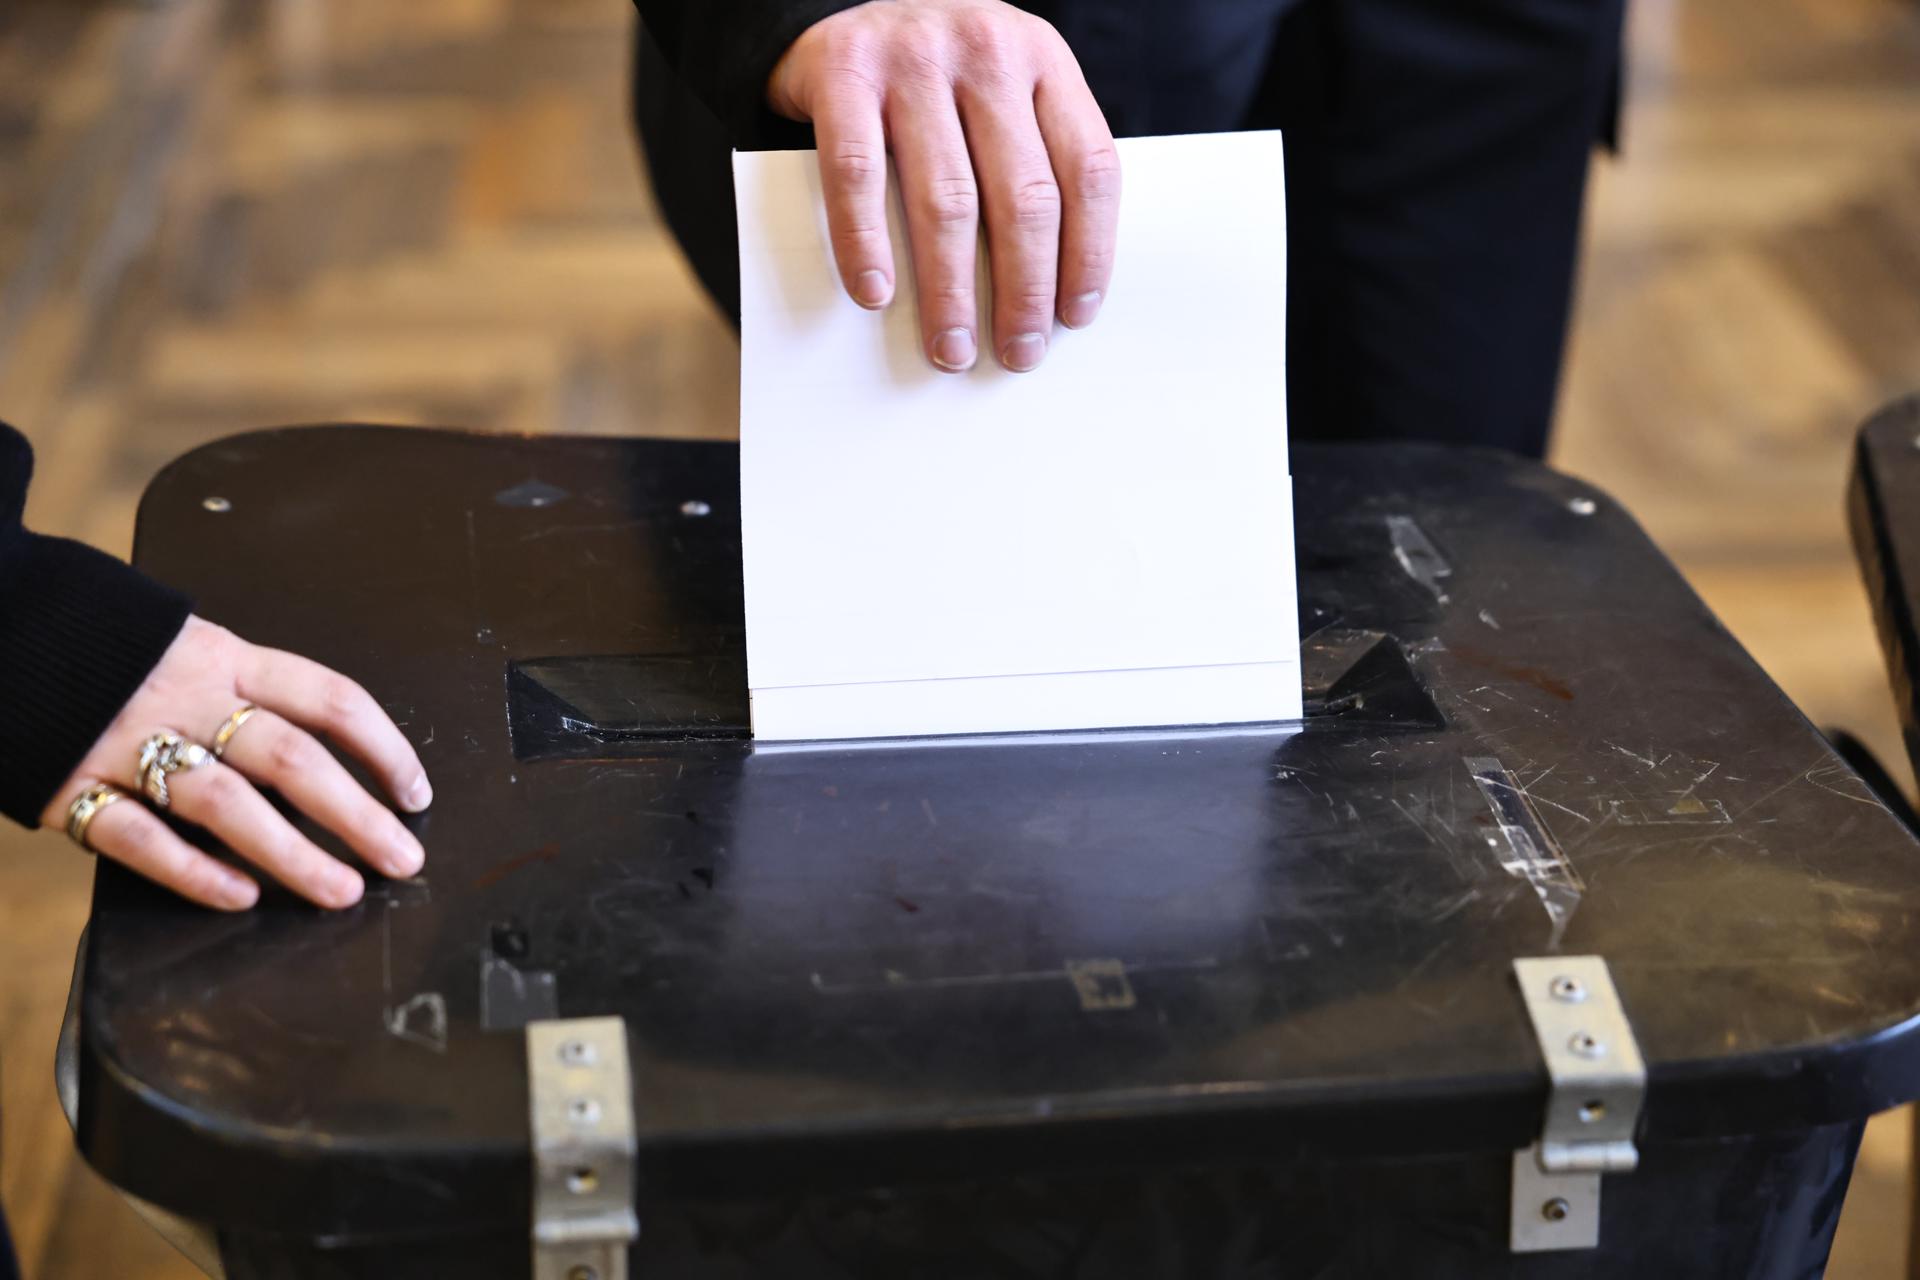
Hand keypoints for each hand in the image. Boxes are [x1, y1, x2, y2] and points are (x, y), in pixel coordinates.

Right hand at [41, 616, 430, 910]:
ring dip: (292, 853)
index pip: (329, 699)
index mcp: (225, 657)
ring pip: (226, 804)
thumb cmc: (111, 648)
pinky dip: (192, 870)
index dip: (383, 748)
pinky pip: (138, 837)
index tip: (416, 793)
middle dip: (357, 813)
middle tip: (403, 858)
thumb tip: (327, 756)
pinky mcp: (71, 784)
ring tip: (341, 890)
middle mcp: (186, 698)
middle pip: (291, 757)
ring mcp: (128, 743)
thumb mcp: (190, 645)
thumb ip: (247, 692)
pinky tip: (240, 894)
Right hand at [768, 0, 1119, 374]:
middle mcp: (987, 52)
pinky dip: (866, 242)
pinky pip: (858, 174)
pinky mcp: (844, 71)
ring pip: (948, 198)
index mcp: (1044, 60)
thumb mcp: (1003, 93)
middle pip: (1024, 195)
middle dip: (1025, 291)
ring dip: (951, 289)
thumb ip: (1032, 158)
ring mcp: (914, 58)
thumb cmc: (936, 78)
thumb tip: (1051, 290)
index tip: (1074, 318)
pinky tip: (876, 293)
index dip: (1088, 253)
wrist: (841, 5)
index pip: (1089, 169)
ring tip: (950, 347)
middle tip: (1017, 353)